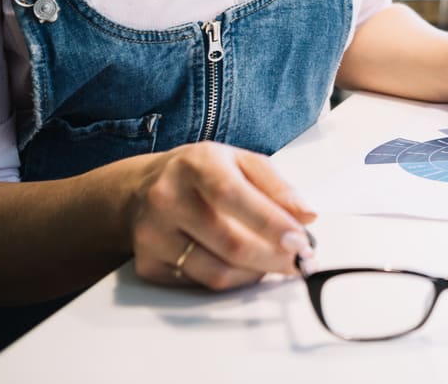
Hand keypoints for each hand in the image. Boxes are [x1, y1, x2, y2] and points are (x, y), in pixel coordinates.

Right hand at [128, 142, 315, 290]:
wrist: (141, 189)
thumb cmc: (200, 173)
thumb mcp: (240, 161)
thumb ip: (277, 186)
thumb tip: (306, 216)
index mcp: (196, 164)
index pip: (233, 196)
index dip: (271, 223)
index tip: (301, 241)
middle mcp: (168, 198)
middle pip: (229, 243)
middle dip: (274, 258)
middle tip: (299, 261)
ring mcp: (153, 235)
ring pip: (217, 273)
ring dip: (256, 273)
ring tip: (274, 262)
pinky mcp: (148, 265)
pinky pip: (201, 285)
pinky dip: (232, 280)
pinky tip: (243, 267)